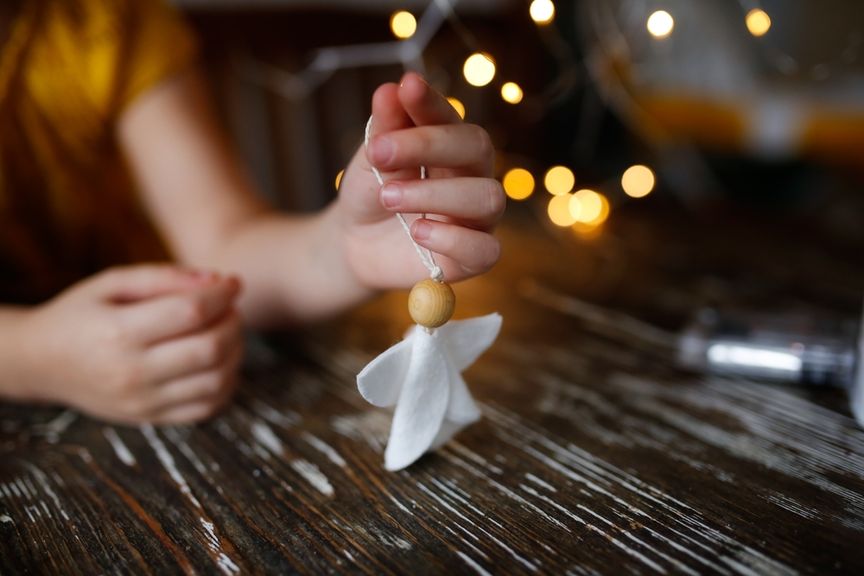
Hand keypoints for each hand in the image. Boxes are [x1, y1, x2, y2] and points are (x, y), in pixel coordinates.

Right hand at [16, 265, 242, 423]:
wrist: (42, 363)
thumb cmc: (81, 314)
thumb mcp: (111, 283)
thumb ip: (163, 277)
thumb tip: (217, 279)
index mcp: (118, 332)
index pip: (191, 312)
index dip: (222, 294)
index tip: (233, 282)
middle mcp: (131, 372)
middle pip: (210, 348)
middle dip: (233, 322)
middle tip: (230, 308)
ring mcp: (143, 402)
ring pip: (216, 380)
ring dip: (236, 352)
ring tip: (226, 331)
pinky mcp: (151, 418)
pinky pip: (207, 407)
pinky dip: (226, 382)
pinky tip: (218, 360)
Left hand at [337, 72, 503, 289]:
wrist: (356, 242)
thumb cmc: (371, 192)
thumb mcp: (371, 158)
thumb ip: (384, 128)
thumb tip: (390, 90)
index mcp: (452, 145)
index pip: (452, 117)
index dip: (431, 103)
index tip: (407, 88)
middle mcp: (473, 176)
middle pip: (479, 148)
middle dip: (429, 145)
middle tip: (378, 153)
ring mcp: (477, 218)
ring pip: (487, 198)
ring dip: (435, 194)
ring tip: (388, 197)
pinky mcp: (472, 257)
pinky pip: (486, 250)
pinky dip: (453, 239)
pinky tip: (418, 232)